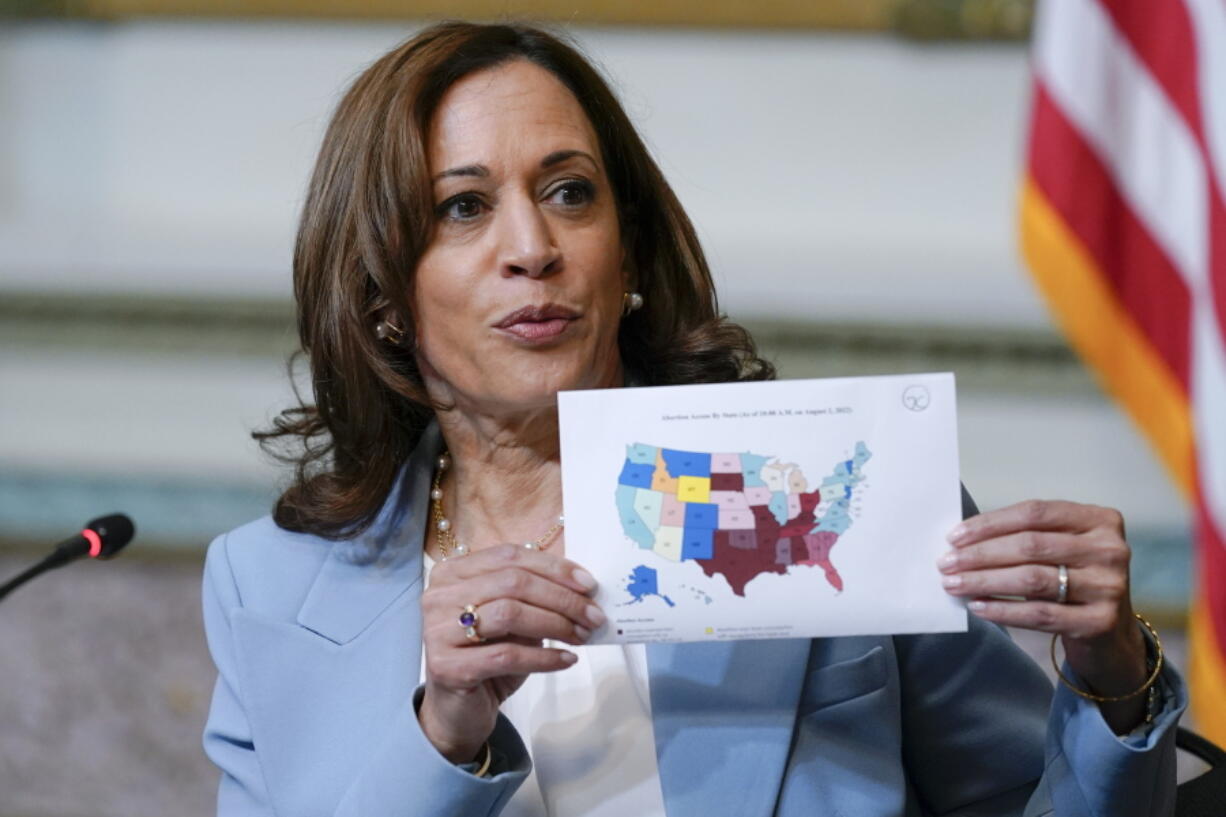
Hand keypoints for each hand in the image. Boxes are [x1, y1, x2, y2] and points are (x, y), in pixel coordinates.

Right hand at [418, 545, 604, 763]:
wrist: (457, 709)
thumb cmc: (487, 656)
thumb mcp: (511, 617)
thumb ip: (534, 594)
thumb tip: (582, 587)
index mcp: (452, 572)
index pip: (509, 556)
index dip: (553, 567)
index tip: (588, 584)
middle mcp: (438, 596)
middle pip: (513, 583)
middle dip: (561, 598)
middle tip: (593, 616)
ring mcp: (438, 631)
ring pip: (510, 613)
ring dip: (556, 624)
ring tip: (582, 637)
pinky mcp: (447, 667)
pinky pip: (507, 655)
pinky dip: (544, 657)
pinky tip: (566, 660)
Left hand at [938, 500, 1148, 732]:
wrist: (1111, 635)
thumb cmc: (1074, 582)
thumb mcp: (1060, 550)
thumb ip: (1025, 537)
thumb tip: (962, 540)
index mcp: (1099, 520)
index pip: (1035, 513)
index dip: (990, 523)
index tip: (954, 537)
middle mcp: (1110, 549)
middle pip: (1031, 545)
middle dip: (981, 554)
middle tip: (946, 563)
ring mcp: (1109, 586)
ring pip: (1032, 579)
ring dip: (984, 581)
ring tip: (954, 584)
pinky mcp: (1101, 621)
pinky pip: (1039, 613)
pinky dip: (1003, 609)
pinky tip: (978, 607)